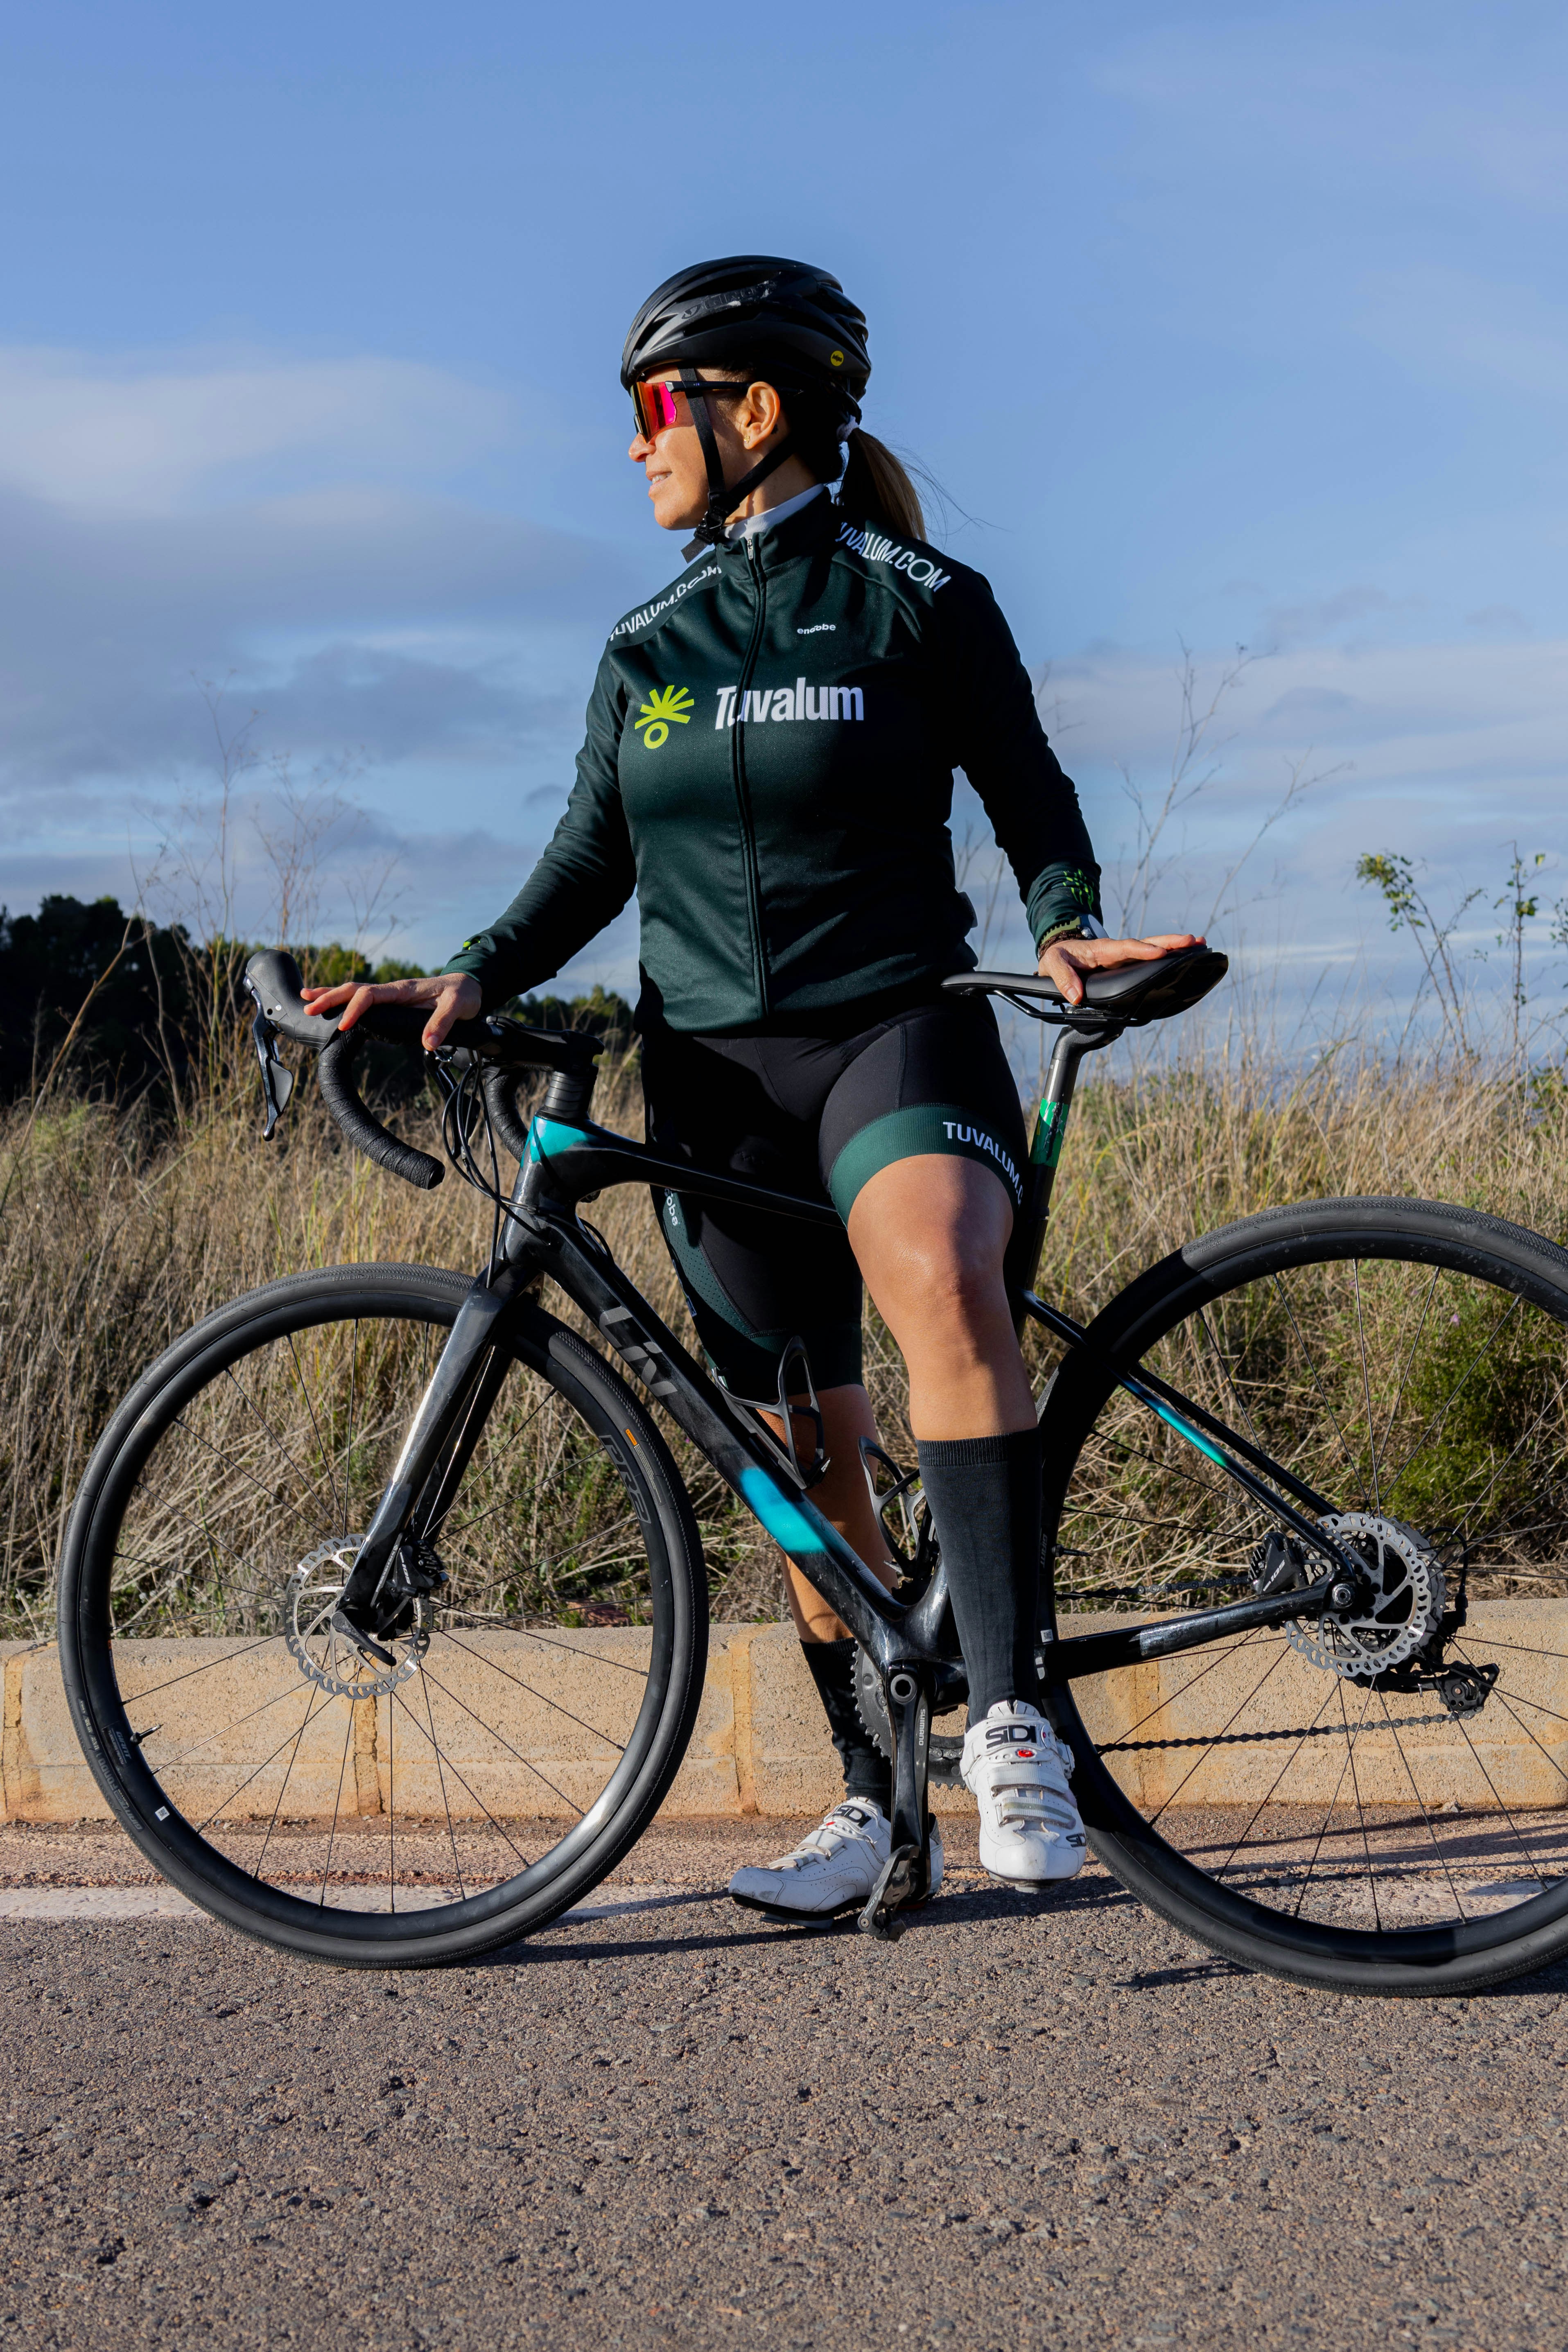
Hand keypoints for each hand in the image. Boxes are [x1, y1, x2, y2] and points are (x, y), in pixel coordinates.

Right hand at [299, 970, 482, 1051]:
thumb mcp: (459, 1007)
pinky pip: (362, 1000)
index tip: (345, 1025)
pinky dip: (343, 1001)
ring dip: (330, 996)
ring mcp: (390, 995)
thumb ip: (443, 1023)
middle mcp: (392, 990)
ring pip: (354, 992)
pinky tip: (330, 1007)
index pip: (371, 995)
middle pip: (354, 990)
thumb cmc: (463, 995)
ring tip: (306, 1001)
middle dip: (330, 998)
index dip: (355, 1009)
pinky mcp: (391, 1002)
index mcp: (403, 990)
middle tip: (308, 1008)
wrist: (469, 986)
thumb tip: (427, 1044)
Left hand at [1037, 930, 1204, 1007]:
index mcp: (1102, 949)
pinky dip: (1169, 957)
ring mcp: (1125, 957)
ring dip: (1176, 947)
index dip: (1142, 951)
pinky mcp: (1128, 964)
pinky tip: (1186, 958)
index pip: (1125, 948)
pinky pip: (1150, 959)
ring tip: (1199, 944)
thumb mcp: (1052, 965)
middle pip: (1148, 944)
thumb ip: (1063, 979)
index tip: (1160, 953)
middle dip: (1170, 942)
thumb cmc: (1058, 958)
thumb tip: (1077, 997)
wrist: (1059, 953)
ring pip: (1154, 949)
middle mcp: (1118, 951)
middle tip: (1193, 940)